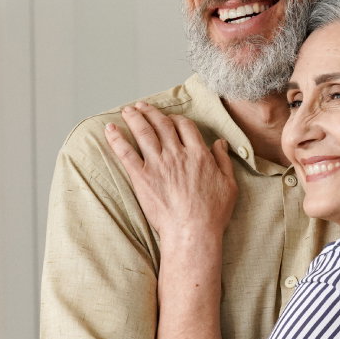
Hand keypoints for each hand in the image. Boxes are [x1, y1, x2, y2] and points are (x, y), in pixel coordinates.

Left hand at [105, 102, 235, 238]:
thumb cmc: (213, 213)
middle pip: (162, 124)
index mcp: (198, 154)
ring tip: (127, 110)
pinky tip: (110, 129)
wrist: (192, 232)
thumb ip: (223, 160)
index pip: (185, 126)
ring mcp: (158, 165)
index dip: (176, 119)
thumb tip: (220, 143)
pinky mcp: (142, 177)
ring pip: (144, 133)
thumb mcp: (229, 184)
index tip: (170, 119)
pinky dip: (116, 139)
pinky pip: (126, 153)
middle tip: (142, 106)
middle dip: (151, 112)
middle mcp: (177, 154)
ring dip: (134, 118)